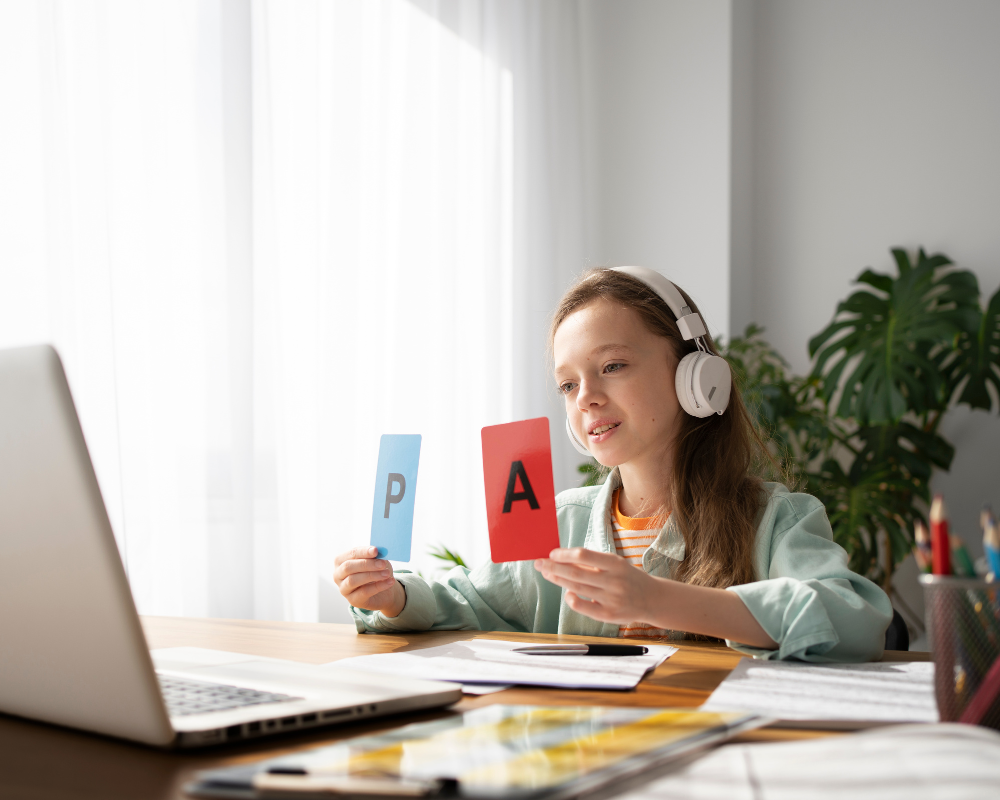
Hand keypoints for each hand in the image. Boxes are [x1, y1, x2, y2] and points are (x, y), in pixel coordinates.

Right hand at [333, 547, 405, 616]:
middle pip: (348, 567)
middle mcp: (338, 575)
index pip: (351, 554)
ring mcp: (343, 589)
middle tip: (382, 564)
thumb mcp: (376, 561)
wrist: (384, 591)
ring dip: (372, 575)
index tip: (376, 550)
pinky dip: (379, 586)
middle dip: (367, 564)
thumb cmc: (376, 571)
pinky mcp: (352, 600)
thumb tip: (377, 551)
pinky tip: (389, 582)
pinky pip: (364, 592)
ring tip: (387, 573)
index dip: (363, 552)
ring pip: (353, 580)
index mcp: (341, 561)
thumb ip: (374, 556)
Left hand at [534, 548, 657, 624]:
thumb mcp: (616, 565)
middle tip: (538, 563)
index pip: (584, 555)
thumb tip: (562, 559)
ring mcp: (611, 599)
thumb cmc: (628, 578)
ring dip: (558, 580)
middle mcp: (614, 581)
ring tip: (547, 574)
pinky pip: (584, 607)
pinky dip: (572, 599)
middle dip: (554, 567)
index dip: (564, 554)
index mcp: (616, 564)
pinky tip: (567, 593)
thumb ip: (592, 564)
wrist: (653, 599)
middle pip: (576, 573)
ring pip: (577, 588)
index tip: (551, 553)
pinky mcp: (609, 615)